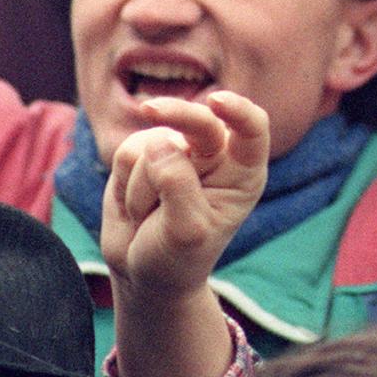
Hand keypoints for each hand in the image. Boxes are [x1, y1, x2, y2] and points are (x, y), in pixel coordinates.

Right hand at [99, 91, 267, 302]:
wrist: (142, 273)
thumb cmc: (177, 258)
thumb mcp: (186, 232)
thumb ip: (178, 187)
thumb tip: (159, 141)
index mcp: (242, 173)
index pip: (252, 129)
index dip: (238, 110)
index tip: (217, 103)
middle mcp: (214, 155)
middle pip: (201, 120)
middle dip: (176, 113)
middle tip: (150, 110)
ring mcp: (177, 150)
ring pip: (153, 145)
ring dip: (143, 188)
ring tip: (150, 217)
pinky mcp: (143, 152)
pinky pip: (126, 153)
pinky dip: (124, 185)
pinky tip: (134, 207)